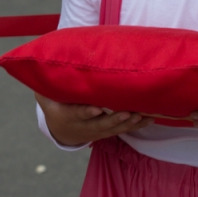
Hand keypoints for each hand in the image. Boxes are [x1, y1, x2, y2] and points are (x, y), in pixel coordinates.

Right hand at [35, 94, 152, 146]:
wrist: (62, 131)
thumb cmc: (56, 105)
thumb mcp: (47, 96)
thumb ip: (49, 84)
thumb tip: (47, 64)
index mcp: (68, 116)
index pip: (78, 114)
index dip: (87, 112)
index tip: (97, 108)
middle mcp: (84, 126)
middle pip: (101, 124)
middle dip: (115, 119)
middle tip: (127, 113)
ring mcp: (98, 131)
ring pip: (115, 129)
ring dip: (129, 123)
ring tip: (142, 115)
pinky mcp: (109, 132)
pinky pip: (124, 130)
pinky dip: (137, 125)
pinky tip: (150, 118)